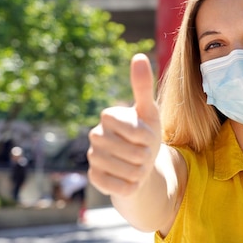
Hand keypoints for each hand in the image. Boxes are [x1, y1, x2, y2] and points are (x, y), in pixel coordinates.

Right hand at [87, 53, 161, 196]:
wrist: (139, 166)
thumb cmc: (146, 135)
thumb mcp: (149, 112)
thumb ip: (143, 86)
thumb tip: (138, 56)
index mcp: (109, 116)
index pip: (133, 129)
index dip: (146, 135)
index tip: (146, 135)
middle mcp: (96, 135)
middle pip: (132, 152)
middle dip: (146, 156)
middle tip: (144, 154)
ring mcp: (93, 157)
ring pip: (126, 171)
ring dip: (140, 172)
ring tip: (138, 166)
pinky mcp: (94, 178)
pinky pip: (117, 187)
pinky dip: (129, 186)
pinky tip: (128, 179)